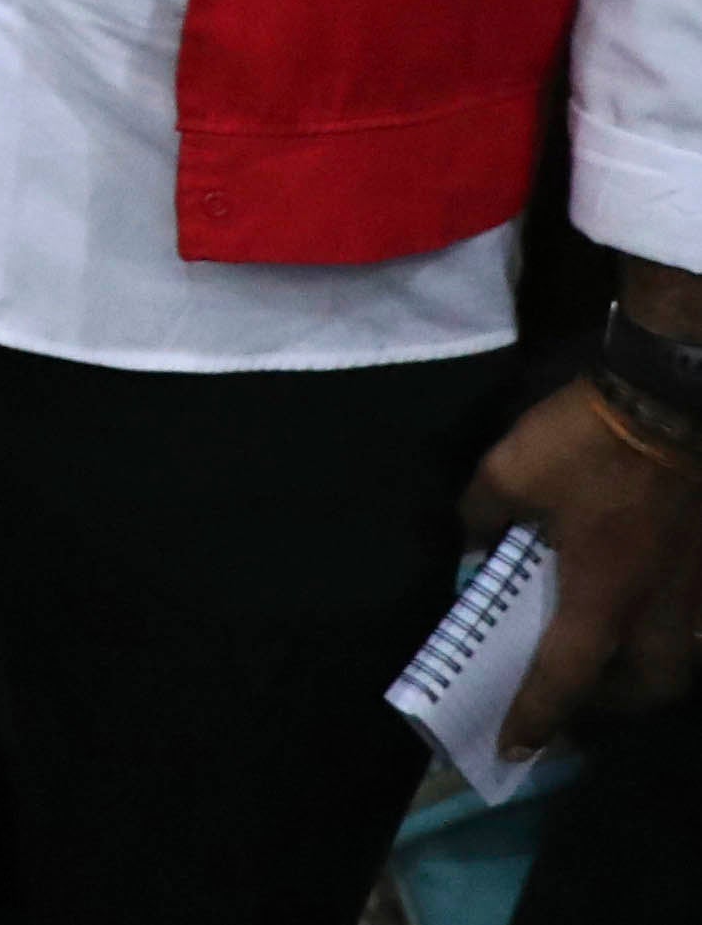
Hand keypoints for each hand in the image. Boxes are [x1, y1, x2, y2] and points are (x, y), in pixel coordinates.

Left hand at [466, 375, 701, 755]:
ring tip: (616, 657)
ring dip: (650, 669)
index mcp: (602, 597)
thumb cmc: (588, 442)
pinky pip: (699, 616)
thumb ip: (481, 515)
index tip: (515, 749)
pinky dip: (676, 627)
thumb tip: (471, 542)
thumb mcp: (508, 472)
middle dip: (615, 705)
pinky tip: (653, 606)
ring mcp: (699, 587)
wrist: (674, 400)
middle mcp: (659, 608)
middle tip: (579, 698)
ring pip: (685, 656)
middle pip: (649, 686)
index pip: (565, 678)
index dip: (537, 717)